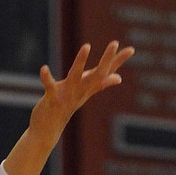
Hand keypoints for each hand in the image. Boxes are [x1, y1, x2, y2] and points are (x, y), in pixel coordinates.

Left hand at [3, 41, 133, 174]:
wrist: (47, 131)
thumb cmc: (65, 109)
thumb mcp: (84, 95)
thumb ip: (100, 84)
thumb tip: (118, 78)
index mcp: (88, 88)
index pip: (107, 73)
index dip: (118, 61)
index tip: (131, 49)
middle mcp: (80, 91)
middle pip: (97, 75)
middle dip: (106, 59)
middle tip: (115, 43)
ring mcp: (66, 95)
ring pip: (75, 76)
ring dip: (81, 61)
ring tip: (87, 46)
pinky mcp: (52, 99)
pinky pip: (49, 86)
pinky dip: (46, 78)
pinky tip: (44, 68)